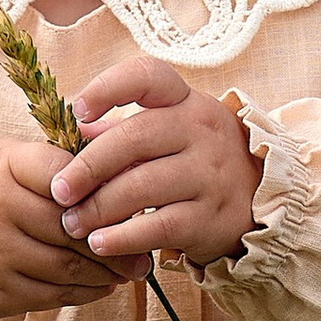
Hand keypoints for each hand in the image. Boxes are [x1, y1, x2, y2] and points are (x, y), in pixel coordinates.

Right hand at [0, 141, 121, 320]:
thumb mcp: (6, 159)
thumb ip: (54, 163)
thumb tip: (121, 169)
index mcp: (1, 168)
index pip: (64, 174)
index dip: (102, 191)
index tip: (133, 200)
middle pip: (72, 229)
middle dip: (115, 242)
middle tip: (145, 251)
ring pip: (65, 269)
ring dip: (106, 274)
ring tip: (131, 272)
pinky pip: (49, 298)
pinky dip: (83, 294)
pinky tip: (102, 287)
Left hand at [50, 56, 263, 270]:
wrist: (261, 202)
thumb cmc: (196, 161)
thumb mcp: (169, 134)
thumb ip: (121, 131)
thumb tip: (70, 133)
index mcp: (185, 102)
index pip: (148, 76)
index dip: (108, 87)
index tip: (78, 112)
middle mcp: (200, 132)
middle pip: (134, 138)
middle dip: (88, 167)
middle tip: (59, 190)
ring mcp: (209, 174)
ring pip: (142, 186)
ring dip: (98, 208)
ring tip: (71, 223)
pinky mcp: (211, 217)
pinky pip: (158, 226)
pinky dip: (122, 237)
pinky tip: (99, 244)